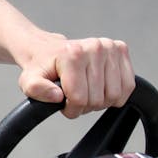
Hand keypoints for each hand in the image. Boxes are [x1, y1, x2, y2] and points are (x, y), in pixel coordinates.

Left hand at [18, 35, 134, 118]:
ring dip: (101, 102)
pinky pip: (128, 86)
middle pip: (98, 98)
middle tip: (74, 98)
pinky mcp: (121, 50)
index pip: (79, 98)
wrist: (49, 50)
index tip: (64, 105)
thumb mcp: (28, 81)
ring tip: (86, 93)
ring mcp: (110, 47)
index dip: (71, 109)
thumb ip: (36, 90)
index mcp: (72, 55)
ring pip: (115, 95)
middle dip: (85, 106)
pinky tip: (100, 89)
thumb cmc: (41, 67)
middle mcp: (94, 48)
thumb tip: (58, 96)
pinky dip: (115, 95)